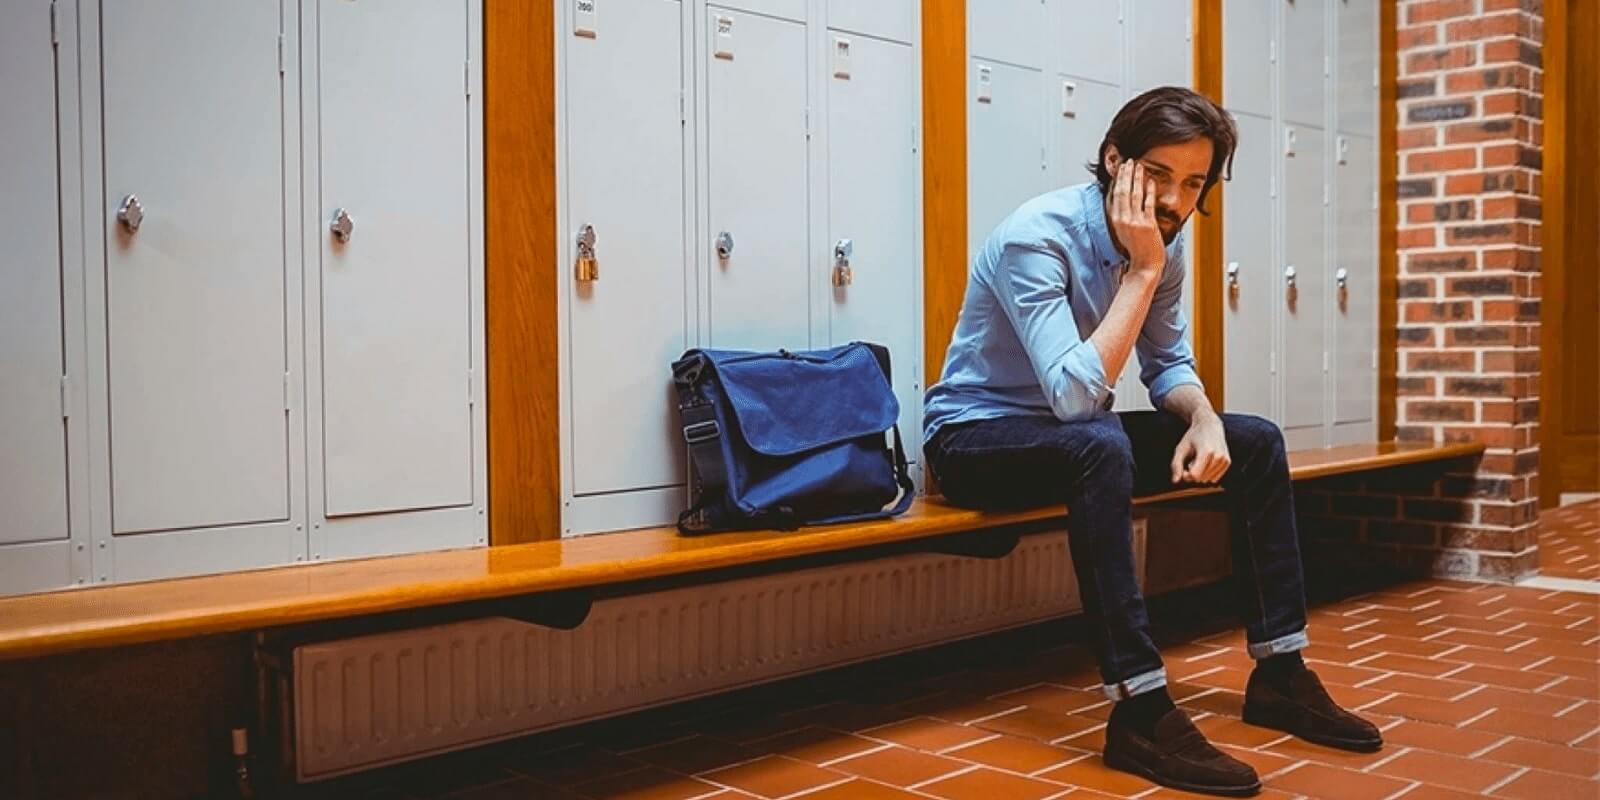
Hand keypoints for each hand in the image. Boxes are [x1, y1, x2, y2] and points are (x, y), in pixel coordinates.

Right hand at [1109, 160, 1165, 274]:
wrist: (1145, 266)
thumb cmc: (1136, 250)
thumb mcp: (1122, 231)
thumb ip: (1121, 215)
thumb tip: (1120, 200)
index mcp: (1115, 221)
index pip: (1113, 195)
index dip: (1117, 180)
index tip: (1120, 169)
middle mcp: (1122, 220)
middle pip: (1122, 192)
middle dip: (1125, 175)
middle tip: (1128, 161)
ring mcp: (1135, 222)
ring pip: (1134, 195)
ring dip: (1136, 179)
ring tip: (1139, 166)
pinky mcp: (1148, 225)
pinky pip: (1148, 203)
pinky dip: (1149, 191)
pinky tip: (1151, 181)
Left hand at [1171, 414, 1230, 484]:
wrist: (1209, 425)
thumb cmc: (1193, 436)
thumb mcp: (1181, 448)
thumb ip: (1176, 464)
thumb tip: (1175, 481)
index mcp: (1206, 451)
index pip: (1195, 475)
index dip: (1186, 475)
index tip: (1183, 466)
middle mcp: (1218, 456)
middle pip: (1201, 479)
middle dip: (1192, 474)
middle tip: (1191, 461)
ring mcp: (1224, 459)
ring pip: (1207, 480)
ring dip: (1200, 473)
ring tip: (1198, 460)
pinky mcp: (1227, 462)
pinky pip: (1214, 478)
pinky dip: (1207, 473)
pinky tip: (1205, 462)